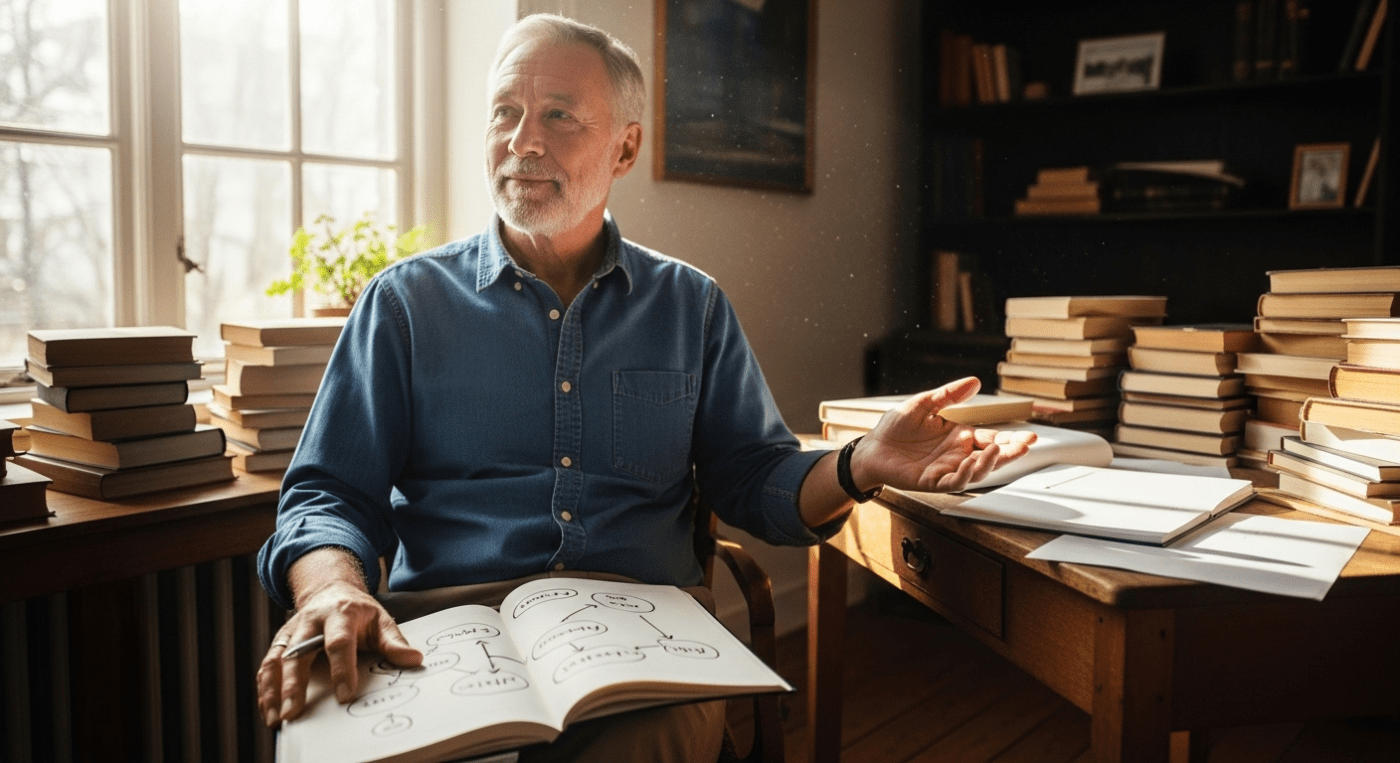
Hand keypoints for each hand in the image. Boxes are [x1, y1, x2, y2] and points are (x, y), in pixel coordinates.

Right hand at [256, 579, 421, 727]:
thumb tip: (414, 659)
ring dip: (273, 690)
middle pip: (298, 653)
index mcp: (340, 614)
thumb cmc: (358, 611)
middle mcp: (310, 622)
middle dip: (294, 684)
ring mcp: (292, 632)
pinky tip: (269, 709)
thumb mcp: (380, 620)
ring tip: (277, 717)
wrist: (331, 590)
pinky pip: (267, 665)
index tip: (345, 695)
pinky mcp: (280, 642)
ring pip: (276, 660)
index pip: (339, 643)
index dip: (342, 669)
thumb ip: (394, 641)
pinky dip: (265, 688)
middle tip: (294, 711)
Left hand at [853, 376, 1036, 492]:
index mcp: (958, 435)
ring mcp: (946, 469)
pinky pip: (954, 482)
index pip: (991, 438)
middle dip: (1010, 453)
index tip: (1030, 435)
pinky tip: (971, 463)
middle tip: (1026, 445)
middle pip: (990, 457)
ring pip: (976, 472)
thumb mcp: (923, 404)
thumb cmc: (895, 427)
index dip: (1010, 438)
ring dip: (989, 463)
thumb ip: (948, 395)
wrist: (871, 447)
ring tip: (998, 451)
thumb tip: (974, 381)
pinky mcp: (932, 481)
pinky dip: (965, 474)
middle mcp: (957, 454)